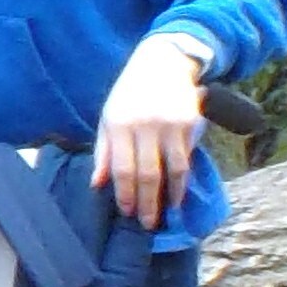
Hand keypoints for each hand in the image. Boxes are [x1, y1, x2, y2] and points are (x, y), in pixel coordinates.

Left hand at [92, 34, 207, 230]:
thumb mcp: (107, 118)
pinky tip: (179, 192)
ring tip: (167, 213)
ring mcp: (170, 125)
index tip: (127, 212)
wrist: (162, 63)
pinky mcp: (190, 124)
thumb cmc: (129, 95)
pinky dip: (183, 179)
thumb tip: (97, 185)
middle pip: (147, 173)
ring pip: (172, 169)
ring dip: (170, 195)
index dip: (125, 194)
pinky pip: (186, 158)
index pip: (121, 168)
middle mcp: (144, 126)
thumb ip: (103, 152)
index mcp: (119, 125)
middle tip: (147, 223)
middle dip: (147, 202)